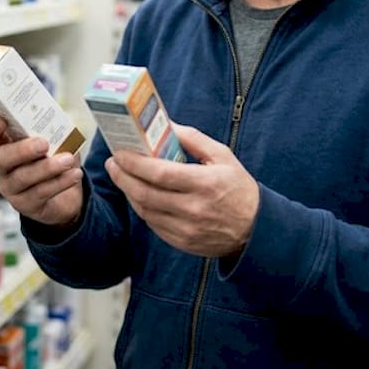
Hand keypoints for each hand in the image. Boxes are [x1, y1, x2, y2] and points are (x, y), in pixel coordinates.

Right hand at [0, 115, 83, 226]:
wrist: (66, 197)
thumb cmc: (55, 162)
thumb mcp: (55, 142)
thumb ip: (53, 131)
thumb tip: (62, 123)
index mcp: (5, 145)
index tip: (2, 120)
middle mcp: (3, 167)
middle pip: (1, 158)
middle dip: (22, 150)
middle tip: (43, 144)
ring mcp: (11, 188)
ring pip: (23, 177)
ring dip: (47, 167)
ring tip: (68, 160)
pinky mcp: (25, 205)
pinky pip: (40, 193)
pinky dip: (60, 182)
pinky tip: (74, 174)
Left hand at [105, 123, 258, 257]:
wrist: (256, 230)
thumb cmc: (239, 188)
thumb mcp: (223, 156)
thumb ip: (194, 139)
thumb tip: (168, 125)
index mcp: (204, 183)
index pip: (160, 173)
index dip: (135, 163)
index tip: (120, 153)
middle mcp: (193, 209)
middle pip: (145, 194)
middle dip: (123, 177)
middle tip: (113, 164)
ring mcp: (186, 229)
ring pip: (145, 211)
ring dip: (129, 192)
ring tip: (122, 176)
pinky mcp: (182, 242)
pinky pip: (153, 225)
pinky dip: (142, 208)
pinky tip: (138, 195)